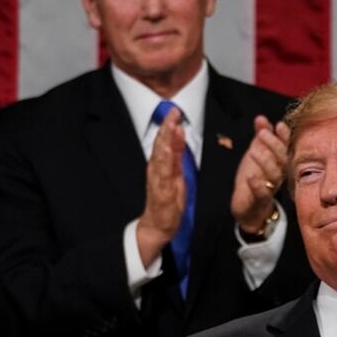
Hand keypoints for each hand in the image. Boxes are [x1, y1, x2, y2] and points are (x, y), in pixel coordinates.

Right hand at [137, 108, 185, 266]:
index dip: (169, 126)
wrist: (159, 224)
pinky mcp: (161, 191)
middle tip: (173, 111)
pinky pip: (163, 175)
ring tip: (171, 126)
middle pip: (161, 144)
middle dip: (167, 127)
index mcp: (160, 164)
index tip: (175, 111)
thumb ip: (176, 156)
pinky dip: (165, 162)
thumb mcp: (176, 175)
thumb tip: (179, 138)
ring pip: (161, 156)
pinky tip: (167, 151)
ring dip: (166, 140)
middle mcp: (156, 169)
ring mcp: (158, 180)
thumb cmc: (167, 200)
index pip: (164, 141)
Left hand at [231, 116, 289, 233]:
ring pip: (274, 175)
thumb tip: (261, 118)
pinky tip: (251, 177)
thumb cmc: (254, 179)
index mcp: (278, 162)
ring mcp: (270, 188)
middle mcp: (278, 175)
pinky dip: (257, 185)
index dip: (284, 136)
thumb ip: (260, 136)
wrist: (249, 208)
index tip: (279, 125)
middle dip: (274, 145)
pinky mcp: (260, 200)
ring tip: (254, 151)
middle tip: (262, 134)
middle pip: (283, 159)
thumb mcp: (256, 154)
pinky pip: (262, 193)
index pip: (285, 147)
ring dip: (266, 162)